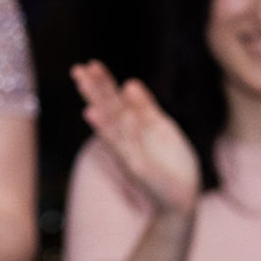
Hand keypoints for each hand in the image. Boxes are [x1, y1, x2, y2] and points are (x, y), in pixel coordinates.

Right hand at [70, 60, 200, 215]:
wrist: (182, 196)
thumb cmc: (172, 163)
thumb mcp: (162, 128)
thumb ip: (145, 107)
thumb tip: (129, 83)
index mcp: (134, 126)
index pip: (115, 99)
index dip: (104, 82)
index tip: (91, 64)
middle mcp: (127, 136)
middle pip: (109, 107)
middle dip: (95, 88)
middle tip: (78, 69)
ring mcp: (128, 150)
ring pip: (110, 122)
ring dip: (96, 102)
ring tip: (83, 84)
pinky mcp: (134, 166)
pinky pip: (118, 144)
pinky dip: (105, 128)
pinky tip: (93, 114)